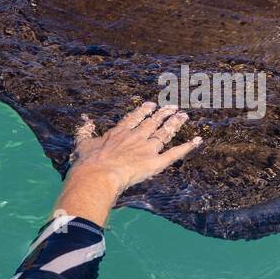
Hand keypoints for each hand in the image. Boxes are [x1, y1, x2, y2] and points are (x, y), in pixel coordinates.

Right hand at [54, 102, 201, 224]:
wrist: (97, 174)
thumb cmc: (88, 162)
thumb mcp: (82, 144)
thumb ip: (84, 132)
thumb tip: (85, 121)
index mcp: (119, 132)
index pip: (135, 118)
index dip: (144, 110)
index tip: (152, 104)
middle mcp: (136, 137)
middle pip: (153, 123)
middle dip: (164, 114)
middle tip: (173, 107)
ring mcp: (147, 148)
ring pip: (164, 133)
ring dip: (175, 124)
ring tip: (184, 116)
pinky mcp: (155, 162)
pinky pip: (174, 154)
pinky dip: (187, 147)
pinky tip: (197, 141)